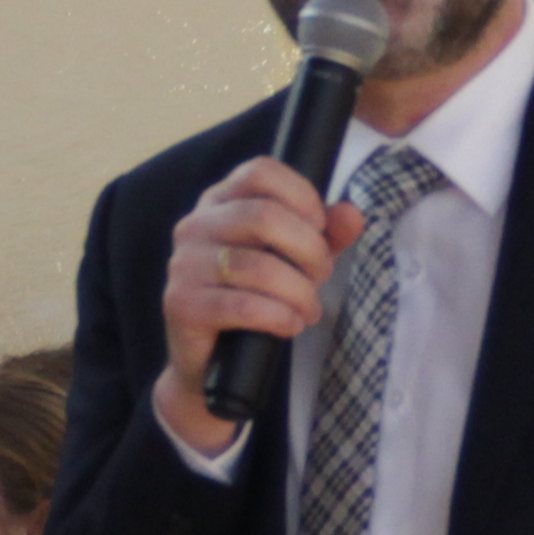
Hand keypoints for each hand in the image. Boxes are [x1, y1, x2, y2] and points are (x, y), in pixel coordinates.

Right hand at [154, 158, 362, 454]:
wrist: (213, 363)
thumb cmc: (256, 297)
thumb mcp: (298, 259)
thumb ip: (327, 234)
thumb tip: (352, 215)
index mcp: (221, 201)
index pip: (261, 171)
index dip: (303, 196)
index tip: (321, 229)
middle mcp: (196, 225)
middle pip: (264, 215)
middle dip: (309, 250)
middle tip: (321, 276)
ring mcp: (184, 264)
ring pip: (257, 265)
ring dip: (299, 291)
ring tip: (310, 309)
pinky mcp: (181, 304)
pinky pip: (242, 305)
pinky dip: (279, 316)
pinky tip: (290, 325)